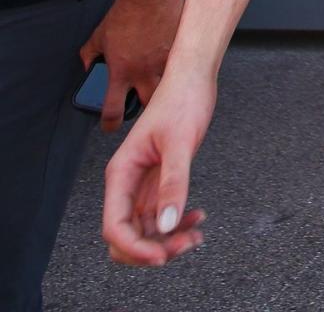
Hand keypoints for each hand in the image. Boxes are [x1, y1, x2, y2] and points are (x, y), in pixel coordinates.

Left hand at [80, 0, 183, 130]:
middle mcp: (144, 72)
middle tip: (140, 100)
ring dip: (163, 90)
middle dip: (144, 108)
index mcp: (122, 72)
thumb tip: (88, 65)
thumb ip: (90, 54)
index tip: (110, 124)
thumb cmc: (127, 11)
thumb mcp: (99, 35)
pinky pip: (181, 67)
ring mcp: (165, 63)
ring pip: (168, 90)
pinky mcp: (181, 51)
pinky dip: (177, 68)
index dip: (110, 123)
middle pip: (147, 107)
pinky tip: (175, 62)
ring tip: (161, 85)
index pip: (113, 111)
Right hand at [103, 71, 214, 265]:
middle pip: (127, 235)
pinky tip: (196, 217)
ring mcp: (144, 183)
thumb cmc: (182, 100)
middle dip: (152, 249)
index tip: (161, 255)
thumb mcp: (180, 142)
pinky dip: (176, 224)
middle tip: (184, 244)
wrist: (194, 79)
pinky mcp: (160, 180)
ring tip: (195, 234)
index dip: (134, 248)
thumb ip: (173, 183)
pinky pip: (161, 215)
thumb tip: (165, 224)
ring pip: (145, 229)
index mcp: (122, 172)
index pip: (115, 226)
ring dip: (168, 240)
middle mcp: (128, 181)